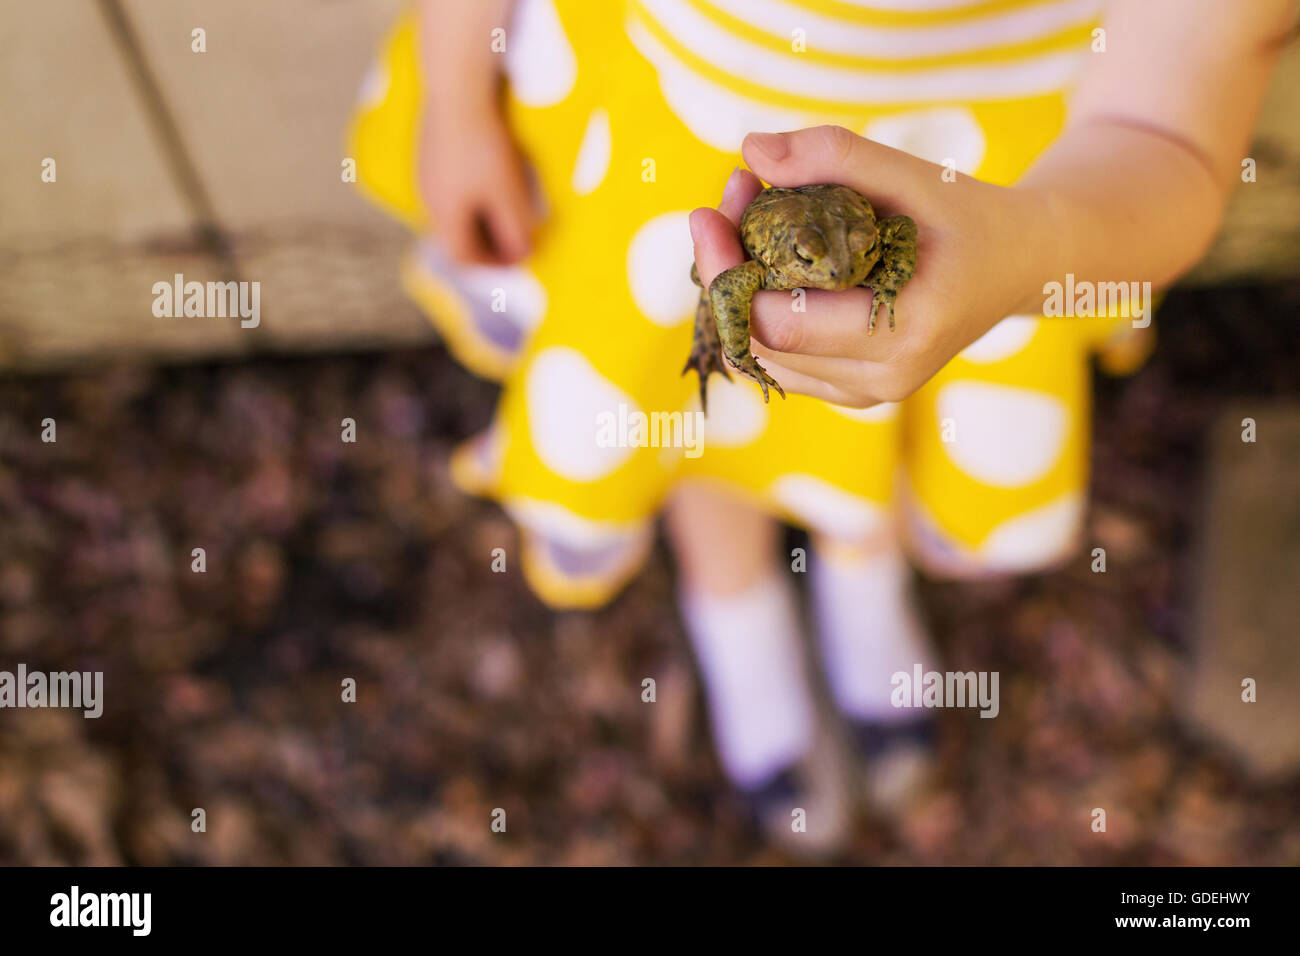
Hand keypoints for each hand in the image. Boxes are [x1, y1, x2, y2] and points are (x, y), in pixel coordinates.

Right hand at [417, 105, 539, 265]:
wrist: (455, 84)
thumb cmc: (482, 142)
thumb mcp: (507, 191)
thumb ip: (516, 228)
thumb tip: (524, 254)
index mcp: (443, 215)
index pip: (463, 257)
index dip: (493, 264)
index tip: (521, 255)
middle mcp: (427, 199)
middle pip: (455, 237)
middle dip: (488, 244)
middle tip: (517, 238)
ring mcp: (425, 174)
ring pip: (452, 211)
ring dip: (481, 219)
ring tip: (508, 210)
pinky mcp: (429, 152)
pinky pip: (450, 187)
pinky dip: (472, 196)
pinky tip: (491, 179)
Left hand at [689, 125, 1057, 406]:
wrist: (1017, 266)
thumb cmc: (968, 217)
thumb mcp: (915, 176)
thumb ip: (837, 158)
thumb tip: (752, 150)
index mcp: (904, 335)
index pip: (779, 323)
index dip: (728, 270)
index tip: (709, 210)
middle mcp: (881, 380)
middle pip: (758, 341)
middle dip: (726, 270)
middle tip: (728, 199)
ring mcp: (863, 393)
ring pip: (760, 355)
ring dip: (736, 288)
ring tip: (746, 216)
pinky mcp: (849, 390)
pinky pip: (778, 359)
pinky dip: (756, 309)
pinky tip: (763, 256)